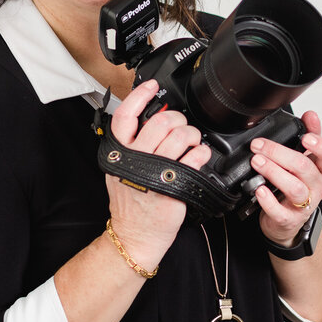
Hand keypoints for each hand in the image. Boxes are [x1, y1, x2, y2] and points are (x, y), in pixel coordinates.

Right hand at [105, 80, 210, 266]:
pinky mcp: (175, 184)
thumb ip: (130, 145)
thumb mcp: (121, 170)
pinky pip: (195, 156)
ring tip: (191, 142)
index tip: (152, 86)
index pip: (125, 116)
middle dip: (176, 119)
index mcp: (119, 153)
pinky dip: (201, 151)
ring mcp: (155, 172)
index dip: (140, 97)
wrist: (136, 235)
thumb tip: (147, 117)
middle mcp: (135, 160)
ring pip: (180, 136)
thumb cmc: (132, 204)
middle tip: (180, 126)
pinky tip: (199, 155)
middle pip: (159, 122)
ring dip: (192, 134)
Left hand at [250, 111, 321, 247]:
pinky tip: (259, 190)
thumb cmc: (296, 185)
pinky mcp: (288, 219)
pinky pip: (280, 211)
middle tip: (259, 145)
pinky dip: (268, 200)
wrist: (287, 221)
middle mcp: (316, 187)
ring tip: (257, 162)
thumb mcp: (305, 160)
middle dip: (280, 154)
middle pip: (305, 168)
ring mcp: (303, 204)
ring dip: (273, 172)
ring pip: (294, 188)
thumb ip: (309, 136)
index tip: (307, 136)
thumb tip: (310, 114)